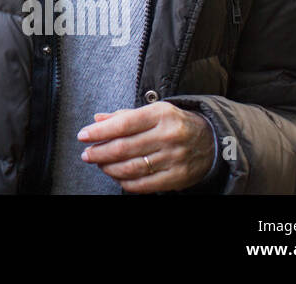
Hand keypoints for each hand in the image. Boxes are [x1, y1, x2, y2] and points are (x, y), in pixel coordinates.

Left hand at [77, 101, 216, 192]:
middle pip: (124, 148)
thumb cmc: (175, 123)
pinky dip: (125, 182)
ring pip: (131, 168)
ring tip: (100, 164)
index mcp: (160, 115)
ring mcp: (174, 158)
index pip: (123, 123)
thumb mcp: (154, 111)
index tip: (83, 135)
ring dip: (109, 168)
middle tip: (87, 154)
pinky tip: (117, 177)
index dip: (100, 131)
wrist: (211, 141)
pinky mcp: (177, 177)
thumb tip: (97, 120)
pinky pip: (144, 184)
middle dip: (99, 152)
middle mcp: (168, 136)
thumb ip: (124, 116)